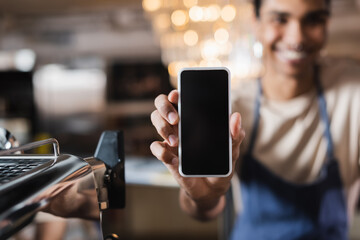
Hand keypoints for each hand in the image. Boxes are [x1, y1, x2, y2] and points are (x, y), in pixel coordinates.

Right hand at [150, 90, 244, 218]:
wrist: (211, 189)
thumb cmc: (220, 164)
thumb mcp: (231, 150)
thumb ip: (234, 135)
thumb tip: (236, 117)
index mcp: (194, 116)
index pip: (180, 98)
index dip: (175, 93)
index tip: (177, 95)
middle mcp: (179, 123)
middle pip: (161, 104)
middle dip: (164, 107)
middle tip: (176, 119)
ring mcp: (170, 138)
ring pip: (156, 120)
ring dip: (163, 128)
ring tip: (177, 142)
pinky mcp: (166, 154)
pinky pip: (156, 147)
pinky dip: (163, 152)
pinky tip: (176, 160)